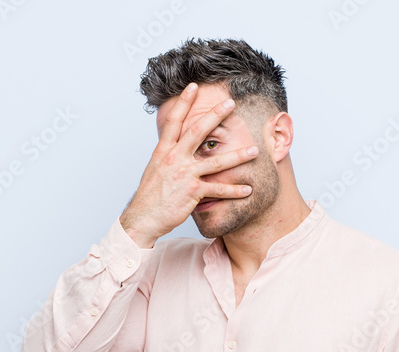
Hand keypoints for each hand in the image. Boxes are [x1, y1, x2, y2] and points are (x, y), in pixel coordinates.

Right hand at [120, 81, 259, 247]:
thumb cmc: (151, 196)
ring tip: (254, 151)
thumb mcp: (156, 169)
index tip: (193, 86)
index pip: (174, 122)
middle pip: (197, 132)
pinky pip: (218, 189)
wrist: (143, 217)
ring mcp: (184, 174)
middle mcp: (174, 159)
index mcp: (164, 151)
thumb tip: (176, 146)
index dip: (183, 103)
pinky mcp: (192, 192)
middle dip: (215, 116)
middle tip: (230, 103)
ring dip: (238, 156)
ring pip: (216, 161)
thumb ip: (169, 156)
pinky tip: (248, 190)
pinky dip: (234, 190)